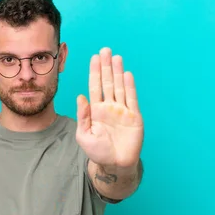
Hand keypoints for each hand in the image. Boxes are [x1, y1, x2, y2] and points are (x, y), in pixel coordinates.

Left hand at [76, 47, 143, 169]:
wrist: (115, 164)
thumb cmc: (98, 152)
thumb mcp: (84, 135)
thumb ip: (83, 116)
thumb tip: (80, 97)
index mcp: (96, 110)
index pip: (95, 86)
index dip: (95, 72)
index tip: (94, 58)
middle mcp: (109, 107)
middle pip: (108, 82)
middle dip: (106, 66)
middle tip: (105, 50)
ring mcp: (122, 111)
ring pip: (120, 87)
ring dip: (118, 72)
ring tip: (116, 57)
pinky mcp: (134, 117)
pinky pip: (131, 99)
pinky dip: (129, 87)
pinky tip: (127, 75)